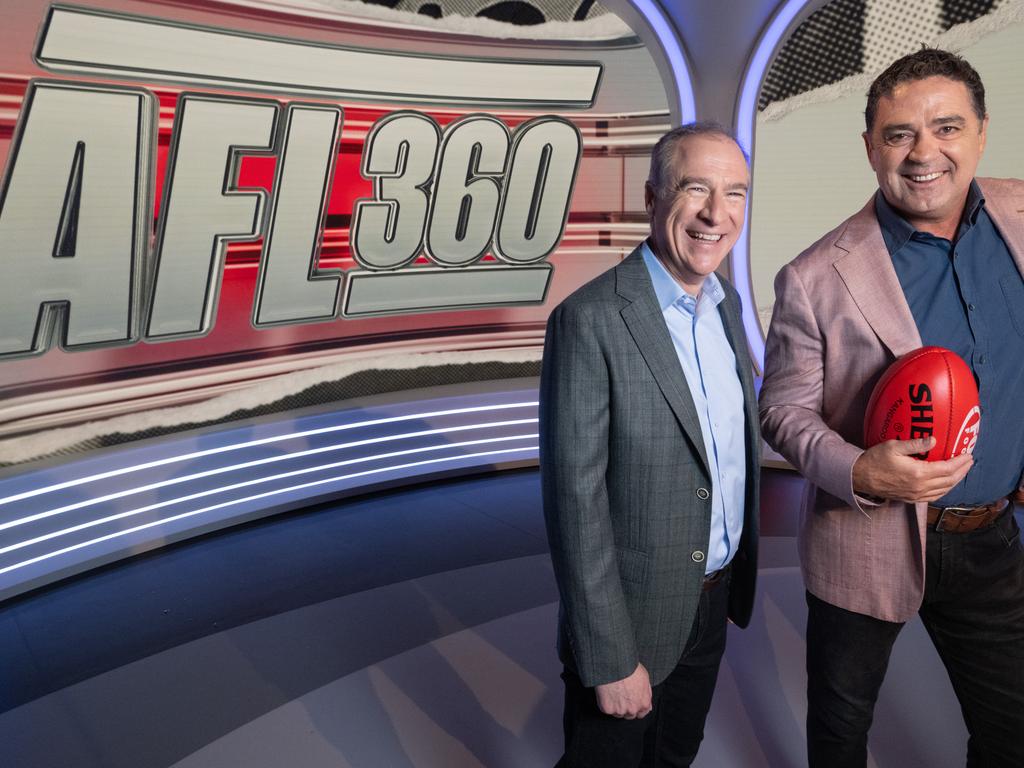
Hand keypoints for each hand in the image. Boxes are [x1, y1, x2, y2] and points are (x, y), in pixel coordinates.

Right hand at [595, 663, 651, 718]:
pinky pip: (606, 709)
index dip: (636, 707)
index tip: (631, 702)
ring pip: (617, 713)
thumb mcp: (645, 679)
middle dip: (626, 708)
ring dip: (616, 706)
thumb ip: (647, 694)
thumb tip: (648, 706)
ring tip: (613, 692)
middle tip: (621, 695)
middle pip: (629, 715)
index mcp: (644, 703)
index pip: (641, 714)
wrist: (615, 665)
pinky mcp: (607, 709)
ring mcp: (619, 710)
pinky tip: (606, 692)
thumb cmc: (630, 668)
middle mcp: (633, 710)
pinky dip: (605, 702)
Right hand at [852, 437, 972, 502]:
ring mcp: (916, 495)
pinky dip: (944, 490)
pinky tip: (945, 484)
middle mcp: (920, 487)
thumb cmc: (874, 460)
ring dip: (955, 481)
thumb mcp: (893, 446)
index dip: (960, 462)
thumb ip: (915, 443)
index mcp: (918, 473)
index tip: (968, 454)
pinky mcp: (910, 499)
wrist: (859, 478)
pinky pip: (934, 496)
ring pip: (943, 491)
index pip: (947, 469)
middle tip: (969, 462)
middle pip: (949, 481)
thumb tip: (934, 440)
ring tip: (961, 472)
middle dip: (962, 471)